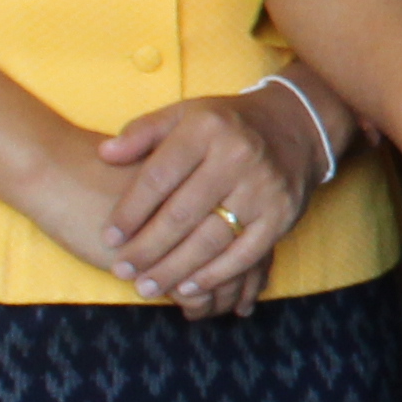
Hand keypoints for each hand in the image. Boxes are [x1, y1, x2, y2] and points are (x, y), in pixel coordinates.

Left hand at [101, 91, 325, 316]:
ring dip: (174, 269)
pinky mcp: (282, 216)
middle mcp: (238, 156)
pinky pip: (244, 254)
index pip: (158, 176)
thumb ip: (143, 132)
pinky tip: (187, 288)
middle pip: (181, 213)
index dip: (130, 211)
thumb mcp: (185, 113)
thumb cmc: (226, 125)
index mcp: (207, 128)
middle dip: (147, 248)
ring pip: (210, 239)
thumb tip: (105, 154)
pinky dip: (214, 275)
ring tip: (147, 287)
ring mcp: (263, 188)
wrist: (296, 127)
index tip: (110, 237)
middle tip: (122, 271)